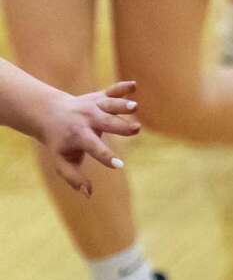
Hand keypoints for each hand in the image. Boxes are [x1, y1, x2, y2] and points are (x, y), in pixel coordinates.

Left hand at [40, 81, 140, 195]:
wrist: (48, 113)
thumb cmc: (59, 142)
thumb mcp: (61, 161)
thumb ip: (73, 177)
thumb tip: (89, 194)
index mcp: (79, 136)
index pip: (94, 148)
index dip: (106, 158)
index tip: (119, 166)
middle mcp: (88, 119)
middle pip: (107, 123)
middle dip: (122, 126)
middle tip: (136, 129)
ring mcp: (94, 106)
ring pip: (110, 104)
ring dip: (122, 105)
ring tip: (135, 106)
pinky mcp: (100, 96)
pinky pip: (112, 90)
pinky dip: (122, 87)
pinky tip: (134, 85)